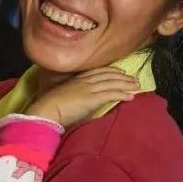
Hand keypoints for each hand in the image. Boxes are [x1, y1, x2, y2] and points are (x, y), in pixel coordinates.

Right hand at [25, 68, 139, 126]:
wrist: (45, 111)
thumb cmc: (49, 108)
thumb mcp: (62, 97)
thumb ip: (74, 96)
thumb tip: (81, 101)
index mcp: (76, 80)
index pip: (97, 71)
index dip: (111, 70)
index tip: (120, 71)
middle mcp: (84, 81)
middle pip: (108, 75)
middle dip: (123, 76)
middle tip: (134, 78)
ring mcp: (88, 89)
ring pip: (112, 83)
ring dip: (126, 84)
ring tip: (137, 86)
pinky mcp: (91, 98)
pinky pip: (111, 94)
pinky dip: (122, 94)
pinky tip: (131, 96)